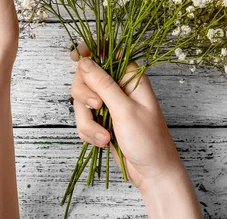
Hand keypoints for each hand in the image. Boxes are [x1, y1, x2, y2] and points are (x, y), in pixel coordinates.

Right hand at [70, 43, 202, 217]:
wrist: (152, 173)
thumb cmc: (148, 141)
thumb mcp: (125, 110)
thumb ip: (103, 84)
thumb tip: (85, 61)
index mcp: (130, 77)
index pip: (106, 53)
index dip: (89, 53)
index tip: (74, 57)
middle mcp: (119, 87)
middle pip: (86, 77)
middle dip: (86, 97)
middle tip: (97, 108)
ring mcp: (109, 105)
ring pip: (81, 102)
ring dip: (88, 122)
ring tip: (105, 137)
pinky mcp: (102, 121)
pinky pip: (83, 119)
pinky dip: (89, 132)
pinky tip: (103, 142)